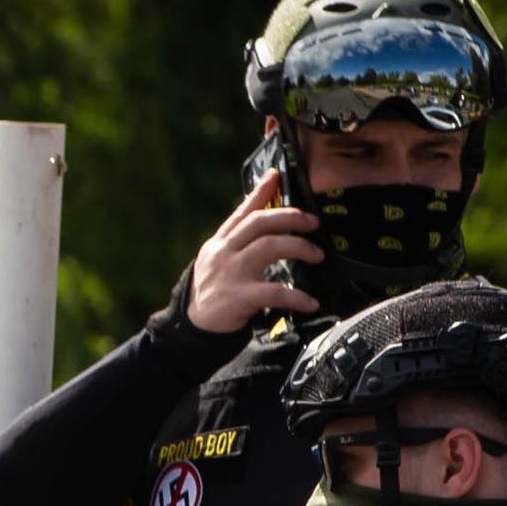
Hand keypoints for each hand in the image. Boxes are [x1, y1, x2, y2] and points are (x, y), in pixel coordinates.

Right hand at [184, 168, 321, 332]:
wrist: (190, 330)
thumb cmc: (211, 296)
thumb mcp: (215, 263)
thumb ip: (236, 244)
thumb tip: (265, 227)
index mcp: (219, 244)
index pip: (242, 212)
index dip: (260, 192)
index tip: (276, 175)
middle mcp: (224, 253)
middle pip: (260, 222)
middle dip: (291, 218)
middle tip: (312, 224)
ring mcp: (231, 273)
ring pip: (271, 246)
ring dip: (300, 247)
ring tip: (317, 256)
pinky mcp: (239, 297)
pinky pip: (275, 291)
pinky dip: (297, 297)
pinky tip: (310, 302)